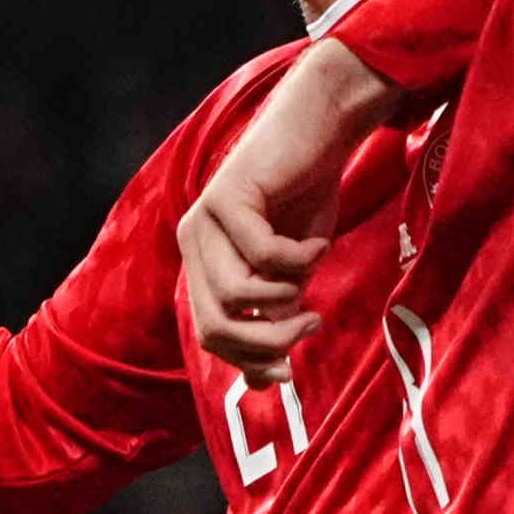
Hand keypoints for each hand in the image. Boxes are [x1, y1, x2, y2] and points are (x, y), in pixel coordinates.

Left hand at [178, 33, 419, 374]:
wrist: (321, 130)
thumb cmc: (307, 197)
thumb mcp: (293, 272)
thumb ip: (277, 318)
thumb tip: (267, 383)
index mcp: (201, 262)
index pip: (210, 335)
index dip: (249, 360)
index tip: (291, 370)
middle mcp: (192, 241)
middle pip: (214, 326)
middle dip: (266, 342)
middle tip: (311, 327)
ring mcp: (204, 218)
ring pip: (235, 296)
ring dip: (285, 300)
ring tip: (313, 280)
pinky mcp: (228, 196)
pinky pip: (264, 256)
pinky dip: (300, 260)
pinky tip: (317, 242)